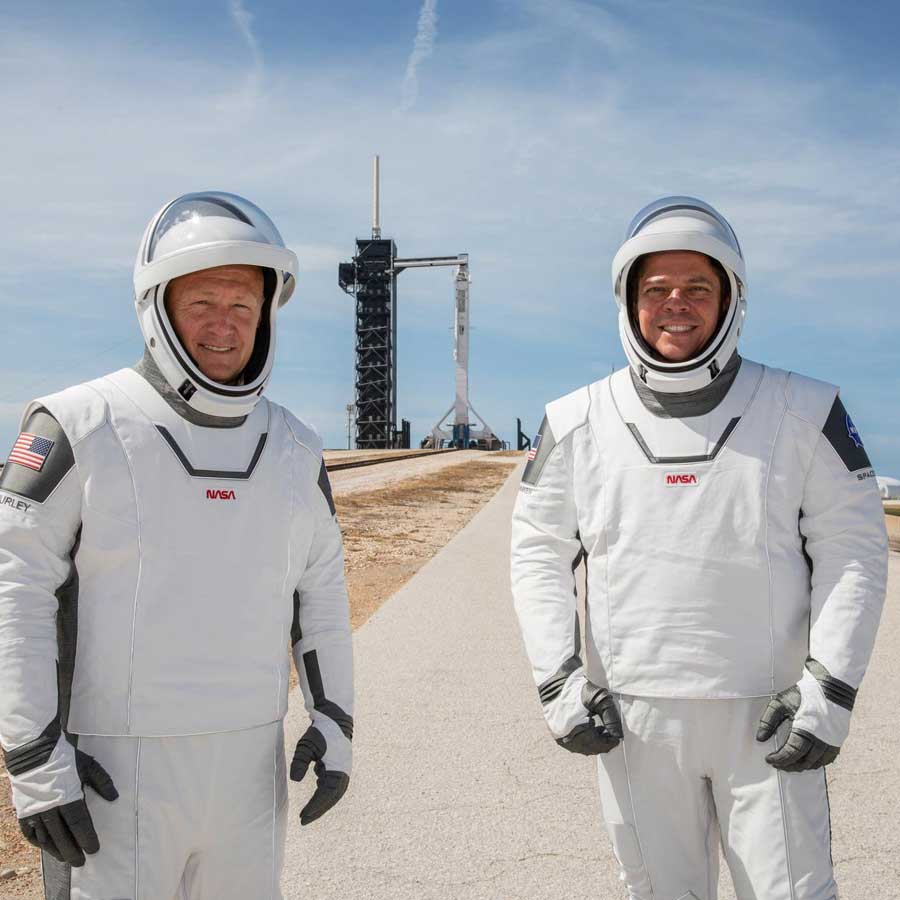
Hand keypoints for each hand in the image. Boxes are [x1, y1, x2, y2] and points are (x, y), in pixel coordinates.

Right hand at [18, 749, 117, 865]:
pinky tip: (46, 847)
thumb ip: (103, 782)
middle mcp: (50, 807)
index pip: (79, 823)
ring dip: (56, 850)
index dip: (87, 838)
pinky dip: (39, 842)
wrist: (35, 751)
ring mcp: (35, 811)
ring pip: (46, 837)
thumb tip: (114, 797)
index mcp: (68, 796)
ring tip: (66, 858)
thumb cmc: (65, 758)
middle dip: (73, 850)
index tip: (94, 849)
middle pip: (63, 836)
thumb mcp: (88, 766)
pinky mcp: (23, 811)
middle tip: (81, 862)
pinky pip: (30, 833)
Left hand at [290, 725, 348, 824]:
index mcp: (338, 769)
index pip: (326, 794)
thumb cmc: (320, 731)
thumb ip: (300, 761)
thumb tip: (294, 780)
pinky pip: (333, 786)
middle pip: (332, 798)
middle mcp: (344, 772)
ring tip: (307, 814)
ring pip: (334, 794)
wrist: (335, 718)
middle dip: (318, 810)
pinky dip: (324, 794)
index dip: (315, 807)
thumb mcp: (306, 745)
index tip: (302, 816)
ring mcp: (343, 770)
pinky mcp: (340, 767)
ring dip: (322, 804)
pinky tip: (315, 797)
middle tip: (303, 821)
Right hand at [556, 681, 622, 754]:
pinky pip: (573, 742)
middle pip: (589, 748)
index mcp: (573, 731)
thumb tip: (618, 735)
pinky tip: (590, 729)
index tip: (618, 737)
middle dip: (602, 743)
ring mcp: (558, 736)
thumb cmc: (576, 688)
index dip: (609, 742)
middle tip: (612, 735)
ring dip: (594, 741)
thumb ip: (611, 719)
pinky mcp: (556, 731)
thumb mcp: (600, 700)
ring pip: (581, 747)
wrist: (555, 679)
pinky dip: (584, 739)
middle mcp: (563, 738)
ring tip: (602, 730)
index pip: (596, 745)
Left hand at [756, 684, 839, 771]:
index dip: (779, 759)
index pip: (791, 754)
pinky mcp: (838, 740)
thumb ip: (769, 721)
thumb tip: (760, 738)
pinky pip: (828, 759)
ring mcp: (832, 741)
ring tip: (790, 763)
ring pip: (817, 763)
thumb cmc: (804, 694)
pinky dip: (817, 762)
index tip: (769, 759)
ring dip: (802, 766)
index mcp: (806, 731)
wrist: (831, 686)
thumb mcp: (781, 703)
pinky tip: (807, 759)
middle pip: (804, 762)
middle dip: (789, 765)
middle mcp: (821, 740)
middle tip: (778, 763)